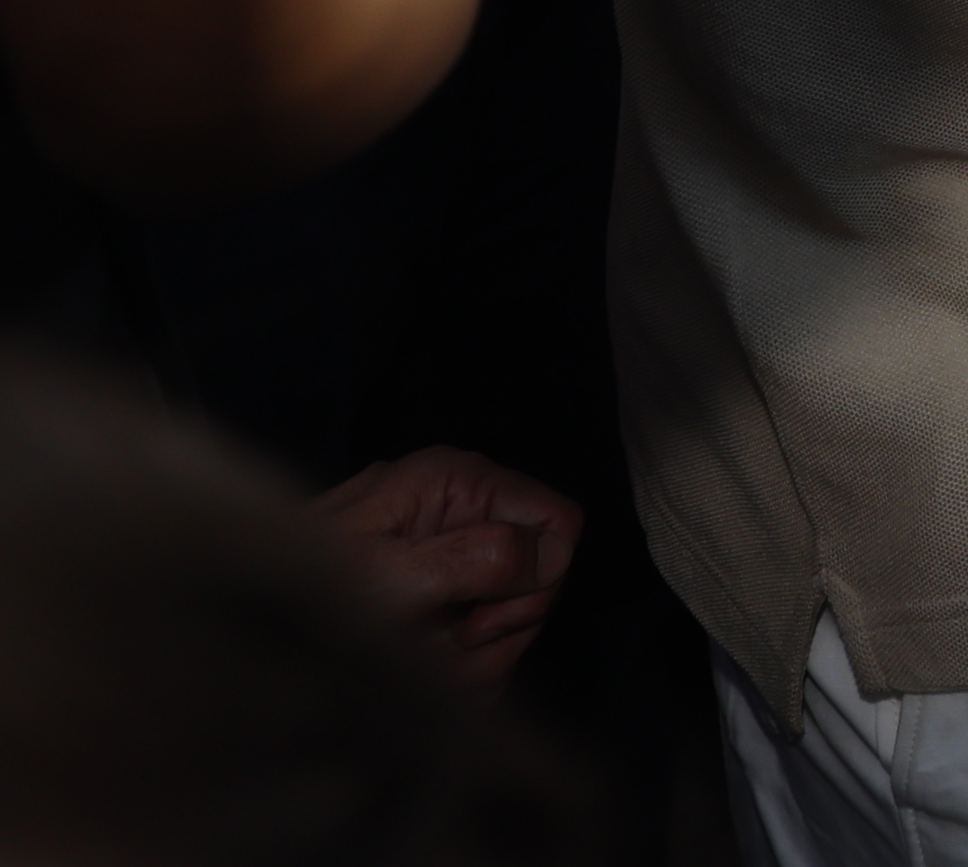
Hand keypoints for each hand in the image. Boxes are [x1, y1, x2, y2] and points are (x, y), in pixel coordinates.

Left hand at [314, 447, 579, 685]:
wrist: (231, 627)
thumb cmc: (302, 594)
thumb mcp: (389, 578)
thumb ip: (472, 558)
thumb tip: (550, 553)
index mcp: (452, 481)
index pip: (558, 522)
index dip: (535, 579)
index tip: (481, 618)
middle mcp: (453, 505)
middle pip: (536, 574)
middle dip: (497, 625)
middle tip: (441, 647)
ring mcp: (439, 548)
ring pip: (506, 611)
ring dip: (472, 653)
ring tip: (415, 660)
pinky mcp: (427, 587)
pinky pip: (473, 629)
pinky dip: (451, 660)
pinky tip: (412, 664)